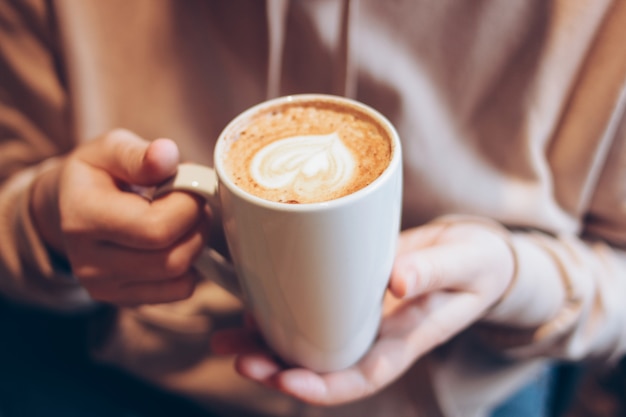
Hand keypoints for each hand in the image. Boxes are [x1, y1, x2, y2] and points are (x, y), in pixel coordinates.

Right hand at [31, 129, 208, 304]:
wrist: (69, 207)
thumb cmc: (97, 174)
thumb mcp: (109, 149)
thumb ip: (138, 154)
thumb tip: (166, 155)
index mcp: (83, 217)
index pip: (156, 228)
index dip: (188, 205)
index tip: (188, 184)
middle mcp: (88, 262)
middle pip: (172, 258)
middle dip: (196, 225)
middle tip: (193, 202)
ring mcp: (104, 287)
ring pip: (179, 277)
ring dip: (196, 244)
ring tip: (185, 219)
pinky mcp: (122, 299)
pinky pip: (178, 292)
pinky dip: (190, 267)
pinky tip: (177, 242)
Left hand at [211, 219, 514, 405]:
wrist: (472, 251)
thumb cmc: (477, 263)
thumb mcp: (466, 264)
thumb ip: (435, 272)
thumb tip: (396, 282)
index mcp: (405, 340)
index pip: (361, 377)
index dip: (323, 387)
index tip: (287, 382)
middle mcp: (374, 335)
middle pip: (322, 366)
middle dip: (278, 369)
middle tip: (238, 355)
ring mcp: (358, 315)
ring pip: (308, 342)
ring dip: (265, 344)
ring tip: (223, 337)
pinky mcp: (346, 289)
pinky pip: (309, 308)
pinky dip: (277, 310)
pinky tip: (246, 302)